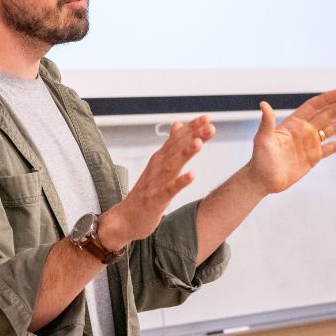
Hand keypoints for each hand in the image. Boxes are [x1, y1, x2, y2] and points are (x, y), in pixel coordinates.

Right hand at [101, 116, 214, 246]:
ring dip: (185, 153)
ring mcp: (156, 183)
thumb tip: (179, 125)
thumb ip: (171, 146)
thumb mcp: (159, 165)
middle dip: (193, 136)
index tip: (207, 118)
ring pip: (173, 165)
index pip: (177, 139)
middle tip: (208, 125)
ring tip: (199, 143)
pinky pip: (169, 190)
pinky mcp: (156, 199)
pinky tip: (192, 176)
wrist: (126, 218)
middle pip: (176, 148)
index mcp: (160, 159)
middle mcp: (157, 167)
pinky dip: (180, 182)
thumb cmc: (145, 192)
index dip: (192, 128)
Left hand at [243, 89, 335, 194]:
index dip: (326, 99)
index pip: (312, 107)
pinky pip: (332, 148)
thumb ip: (267, 123)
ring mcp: (310, 143)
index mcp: (293, 124)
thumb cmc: (260, 159)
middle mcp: (304, 130)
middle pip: (326, 115)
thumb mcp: (263, 140)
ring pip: (332, 129)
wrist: (263, 180)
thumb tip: (263, 104)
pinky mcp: (314, 156)